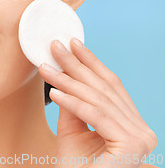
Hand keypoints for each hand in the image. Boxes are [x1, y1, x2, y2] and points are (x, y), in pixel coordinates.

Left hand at [38, 38, 157, 167]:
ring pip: (97, 100)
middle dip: (76, 65)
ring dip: (67, 81)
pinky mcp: (131, 145)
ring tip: (46, 67)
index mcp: (132, 124)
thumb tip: (62, 74)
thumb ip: (71, 104)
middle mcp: (142, 129)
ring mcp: (140, 138)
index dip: (91, 62)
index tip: (73, 42)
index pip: (110, 86)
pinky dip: (73, 103)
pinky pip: (95, 116)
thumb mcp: (72, 130)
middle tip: (55, 46)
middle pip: (103, 89)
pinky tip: (54, 92)